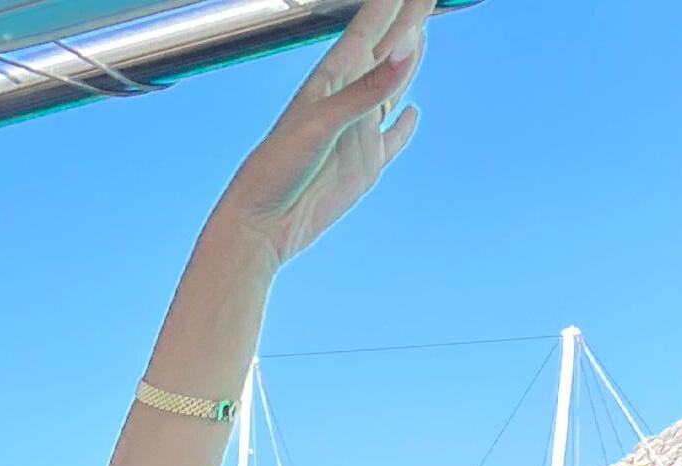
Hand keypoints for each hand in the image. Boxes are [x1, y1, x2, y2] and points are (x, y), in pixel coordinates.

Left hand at [215, 0, 426, 268]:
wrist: (261, 226)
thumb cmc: (275, 171)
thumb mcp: (322, 123)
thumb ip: (367, 89)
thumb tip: (409, 47)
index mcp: (333, 79)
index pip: (371, 27)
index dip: (392, 3)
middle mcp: (348, 100)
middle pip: (386, 49)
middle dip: (407, 19)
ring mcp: (359, 132)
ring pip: (391, 87)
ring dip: (407, 60)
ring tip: (420, 32)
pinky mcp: (364, 165)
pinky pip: (392, 139)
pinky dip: (404, 126)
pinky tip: (411, 112)